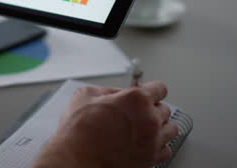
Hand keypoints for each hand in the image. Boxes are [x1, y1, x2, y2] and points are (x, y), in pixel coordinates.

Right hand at [33, 82, 178, 167]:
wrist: (77, 158)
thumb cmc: (79, 130)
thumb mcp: (86, 95)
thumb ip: (108, 90)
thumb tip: (116, 94)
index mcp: (136, 99)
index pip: (159, 88)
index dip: (150, 89)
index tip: (147, 93)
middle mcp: (149, 119)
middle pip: (165, 109)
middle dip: (151, 108)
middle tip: (136, 112)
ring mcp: (152, 140)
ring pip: (171, 129)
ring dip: (159, 126)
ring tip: (145, 127)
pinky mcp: (151, 158)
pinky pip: (167, 149)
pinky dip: (158, 145)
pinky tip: (145, 143)